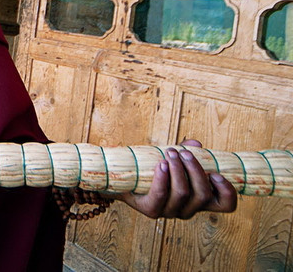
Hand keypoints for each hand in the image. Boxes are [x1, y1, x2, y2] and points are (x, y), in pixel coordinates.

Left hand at [117, 139, 236, 218]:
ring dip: (178, 170)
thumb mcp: (175, 158)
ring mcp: (169, 211)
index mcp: (200, 199)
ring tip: (170, 153)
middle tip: (183, 152)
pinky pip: (160, 196)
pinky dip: (162, 178)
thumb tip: (196, 144)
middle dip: (195, 170)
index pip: (225, 205)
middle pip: (203, 195)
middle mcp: (188, 209)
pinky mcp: (151, 209)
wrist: (127, 177)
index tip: (217, 173)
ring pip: (182, 193)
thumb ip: (188, 151)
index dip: (227, 192)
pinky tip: (161, 164)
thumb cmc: (156, 167)